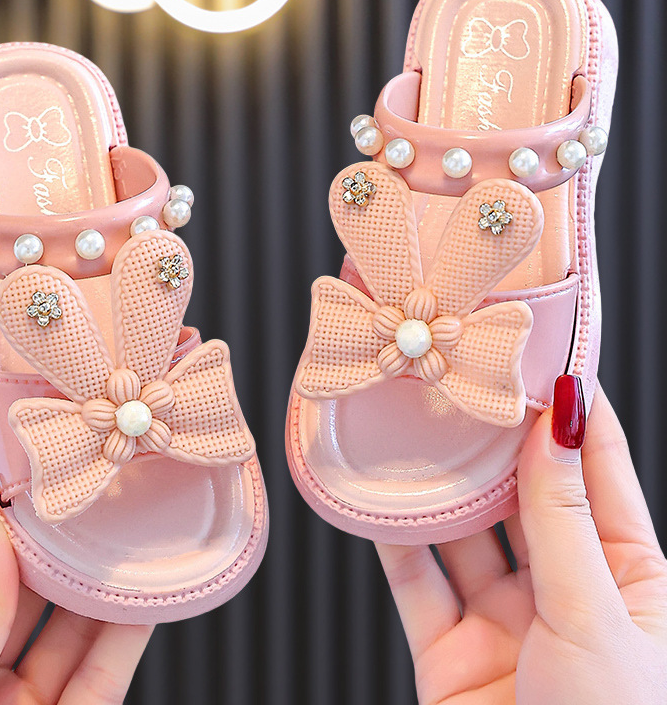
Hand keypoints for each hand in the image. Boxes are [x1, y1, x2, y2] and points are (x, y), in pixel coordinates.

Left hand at [0, 481, 151, 703]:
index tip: (23, 460)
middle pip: (19, 588)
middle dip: (55, 538)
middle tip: (91, 487)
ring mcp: (16, 703)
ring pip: (67, 628)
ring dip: (100, 579)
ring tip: (130, 529)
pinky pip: (101, 674)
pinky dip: (128, 634)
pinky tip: (146, 596)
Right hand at [377, 376, 666, 703]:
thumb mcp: (599, 618)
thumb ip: (563, 519)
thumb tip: (556, 426)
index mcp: (632, 583)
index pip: (600, 476)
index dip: (577, 416)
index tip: (550, 358)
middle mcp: (567, 596)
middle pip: (525, 500)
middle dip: (497, 445)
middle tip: (468, 386)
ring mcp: (506, 624)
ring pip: (467, 537)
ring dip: (443, 488)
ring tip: (421, 428)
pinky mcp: (449, 653)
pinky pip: (417, 584)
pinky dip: (396, 542)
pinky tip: (380, 499)